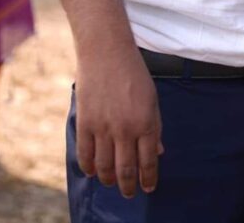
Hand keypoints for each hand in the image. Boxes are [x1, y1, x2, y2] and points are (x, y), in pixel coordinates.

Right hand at [75, 46, 163, 197]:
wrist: (106, 49)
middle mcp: (126, 128)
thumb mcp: (152, 97)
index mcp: (146, 122)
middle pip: (126, 170)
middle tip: (129, 194)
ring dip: (109, 180)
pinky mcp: (85, 122)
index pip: (148, 162)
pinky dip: (89, 168)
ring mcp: (104, 127)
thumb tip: (158, 152)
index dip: (148, 179)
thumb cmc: (133, 71)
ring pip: (105, 168)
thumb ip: (155, 126)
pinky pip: (85, 155)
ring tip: (111, 182)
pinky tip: (92, 171)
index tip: (148, 188)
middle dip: (128, 187)